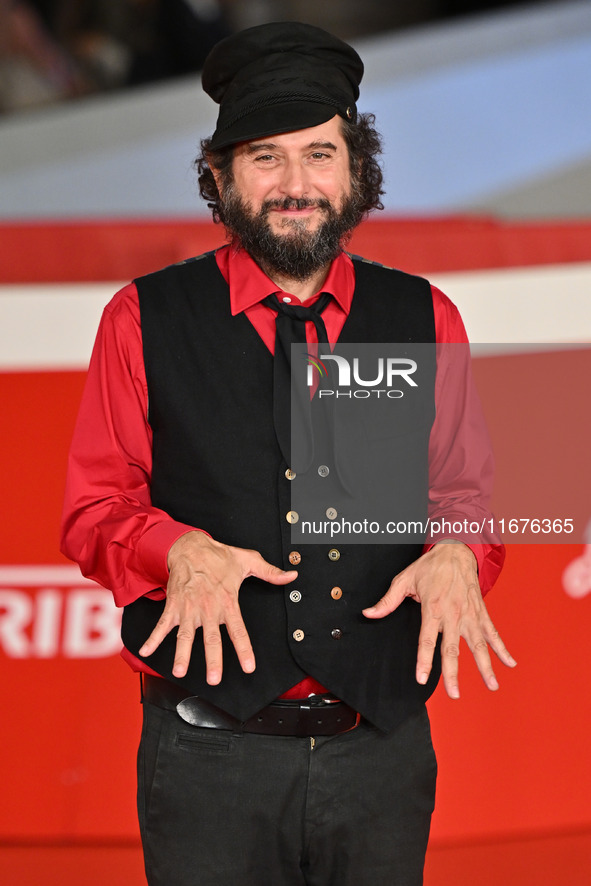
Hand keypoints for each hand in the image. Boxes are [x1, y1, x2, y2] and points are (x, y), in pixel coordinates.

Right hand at [139, 531, 296, 684]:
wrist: (190, 546)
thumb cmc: (218, 556)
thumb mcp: (247, 561)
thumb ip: (269, 571)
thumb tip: (290, 575)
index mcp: (227, 601)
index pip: (239, 630)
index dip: (244, 649)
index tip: (248, 667)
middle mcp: (208, 608)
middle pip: (211, 639)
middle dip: (212, 660)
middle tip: (213, 678)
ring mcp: (189, 609)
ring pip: (186, 636)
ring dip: (182, 654)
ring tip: (180, 671)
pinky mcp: (173, 606)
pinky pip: (162, 625)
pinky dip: (153, 638)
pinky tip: (146, 652)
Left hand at [362, 541, 515, 697]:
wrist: (456, 551)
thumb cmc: (430, 567)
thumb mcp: (404, 579)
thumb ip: (387, 601)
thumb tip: (369, 613)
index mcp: (432, 608)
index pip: (427, 639)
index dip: (424, 660)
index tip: (422, 678)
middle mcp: (453, 614)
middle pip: (453, 648)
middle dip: (453, 673)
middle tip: (454, 694)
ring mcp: (470, 614)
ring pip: (478, 644)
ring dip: (485, 666)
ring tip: (492, 686)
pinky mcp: (481, 612)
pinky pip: (493, 633)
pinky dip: (502, 648)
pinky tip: (510, 663)